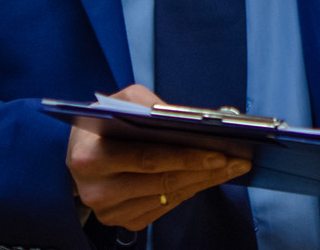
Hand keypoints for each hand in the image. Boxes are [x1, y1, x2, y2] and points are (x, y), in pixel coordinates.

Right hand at [66, 83, 251, 229]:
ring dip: (204, 182)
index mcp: (89, 157)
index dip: (187, 156)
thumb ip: (151, 104)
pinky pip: (164, 207)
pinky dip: (189, 191)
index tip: (221, 152)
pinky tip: (208, 177)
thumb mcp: (122, 99)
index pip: (148, 158)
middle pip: (163, 181)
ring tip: (232, 167)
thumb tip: (195, 119)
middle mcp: (95, 190)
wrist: (81, 152)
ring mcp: (108, 211)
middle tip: (239, 160)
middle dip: (206, 170)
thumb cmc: (106, 121)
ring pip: (168, 196)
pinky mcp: (122, 221)